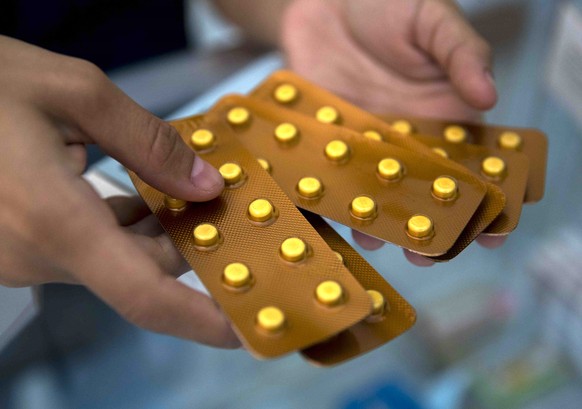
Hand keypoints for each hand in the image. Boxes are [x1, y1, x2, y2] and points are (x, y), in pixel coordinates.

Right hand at [0, 36, 238, 347]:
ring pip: (114, 258)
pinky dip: (120, 227)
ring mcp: (19, 255)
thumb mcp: (72, 91)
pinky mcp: (14, 246)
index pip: (141, 294)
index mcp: (52, 219)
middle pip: (140, 270)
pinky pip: (84, 248)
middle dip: (189, 244)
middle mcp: (33, 253)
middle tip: (227, 207)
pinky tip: (137, 193)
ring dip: (154, 230)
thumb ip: (147, 141)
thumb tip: (204, 183)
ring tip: (182, 188)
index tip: (244, 327)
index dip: (199, 319)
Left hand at [281, 0, 503, 263]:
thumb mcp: (433, 20)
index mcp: (440, 117)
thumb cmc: (388, 4)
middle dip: (424, 227)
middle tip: (426, 256)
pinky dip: (320, 196)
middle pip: (418, 193)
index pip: (468, 165)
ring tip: (371, 240)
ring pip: (370, 194)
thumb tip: (489, 96)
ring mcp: (360, 146)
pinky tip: (320, 215)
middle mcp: (402, 141)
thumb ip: (461, 53)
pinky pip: (322, 174)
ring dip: (372, 221)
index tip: (494, 233)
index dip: (483, 199)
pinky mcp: (321, 141)